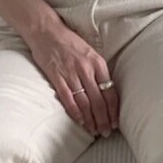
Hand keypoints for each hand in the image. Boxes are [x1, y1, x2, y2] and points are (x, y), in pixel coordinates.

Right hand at [26, 15, 119, 137]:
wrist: (47, 31)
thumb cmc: (69, 42)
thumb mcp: (90, 52)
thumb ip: (98, 70)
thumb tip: (105, 92)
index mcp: (98, 63)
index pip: (110, 92)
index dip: (114, 110)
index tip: (116, 122)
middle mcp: (87, 70)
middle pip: (99, 101)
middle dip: (104, 119)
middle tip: (106, 132)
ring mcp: (71, 74)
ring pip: (85, 103)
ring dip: (91, 120)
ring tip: (94, 131)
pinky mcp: (56, 77)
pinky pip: (68, 99)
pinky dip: (75, 112)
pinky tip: (80, 121)